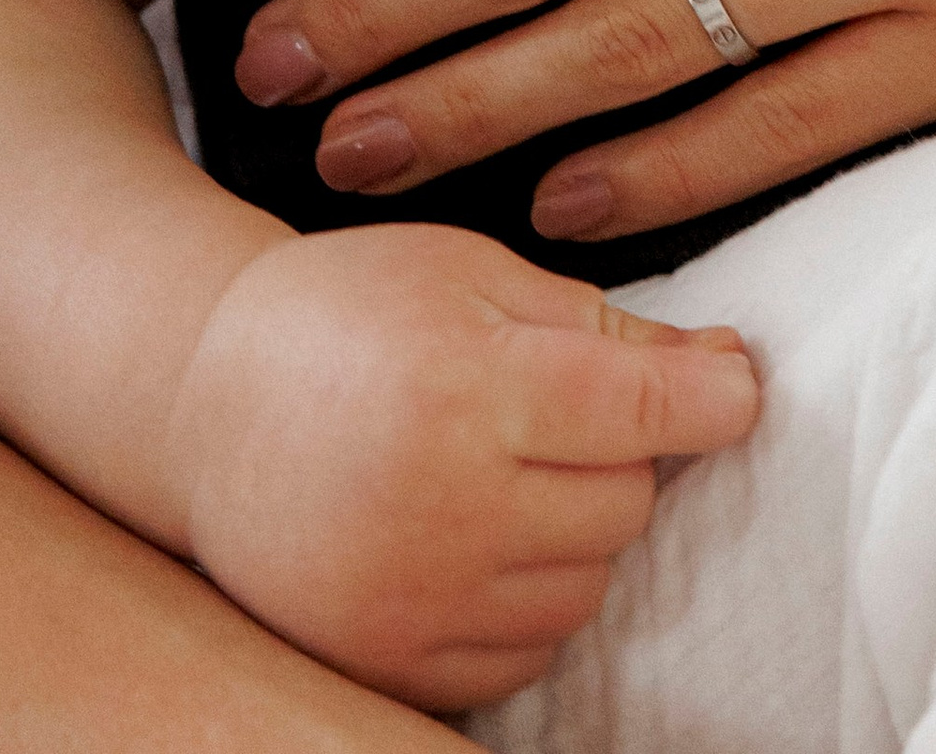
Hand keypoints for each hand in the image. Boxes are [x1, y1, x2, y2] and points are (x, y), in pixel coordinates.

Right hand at [165, 225, 757, 713]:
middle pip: (628, 504)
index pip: (650, 407)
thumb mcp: (472, 273)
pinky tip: (473, 539)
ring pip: (585, 587)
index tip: (735, 389)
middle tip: (555, 414)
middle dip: (621, 455)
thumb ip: (604, 325)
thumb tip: (729, 370)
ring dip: (573, 533)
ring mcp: (410, 598)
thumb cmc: (348, 312)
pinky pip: (522, 658)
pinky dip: (522, 605)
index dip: (716, 397)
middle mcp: (443, 502)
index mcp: (469, 383)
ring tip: (503, 473)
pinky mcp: (384, 663)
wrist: (201, 403)